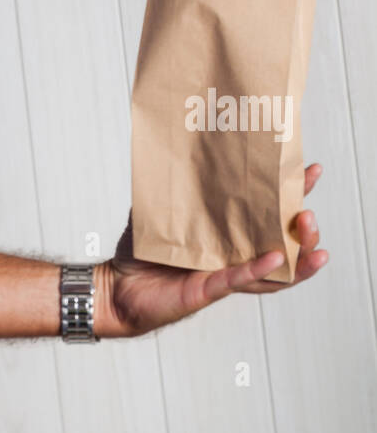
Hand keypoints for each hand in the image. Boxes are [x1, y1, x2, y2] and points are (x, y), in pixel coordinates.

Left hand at [95, 163, 326, 339]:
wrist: (116, 285)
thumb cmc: (140, 252)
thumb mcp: (160, 207)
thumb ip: (175, 182)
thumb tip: (181, 142)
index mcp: (227, 234)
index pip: (268, 212)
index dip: (292, 194)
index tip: (311, 170)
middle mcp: (233, 256)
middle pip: (283, 244)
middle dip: (304, 231)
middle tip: (310, 213)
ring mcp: (225, 275)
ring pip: (273, 271)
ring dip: (298, 258)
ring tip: (315, 244)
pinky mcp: (209, 289)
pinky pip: (239, 280)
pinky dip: (259, 270)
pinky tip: (277, 258)